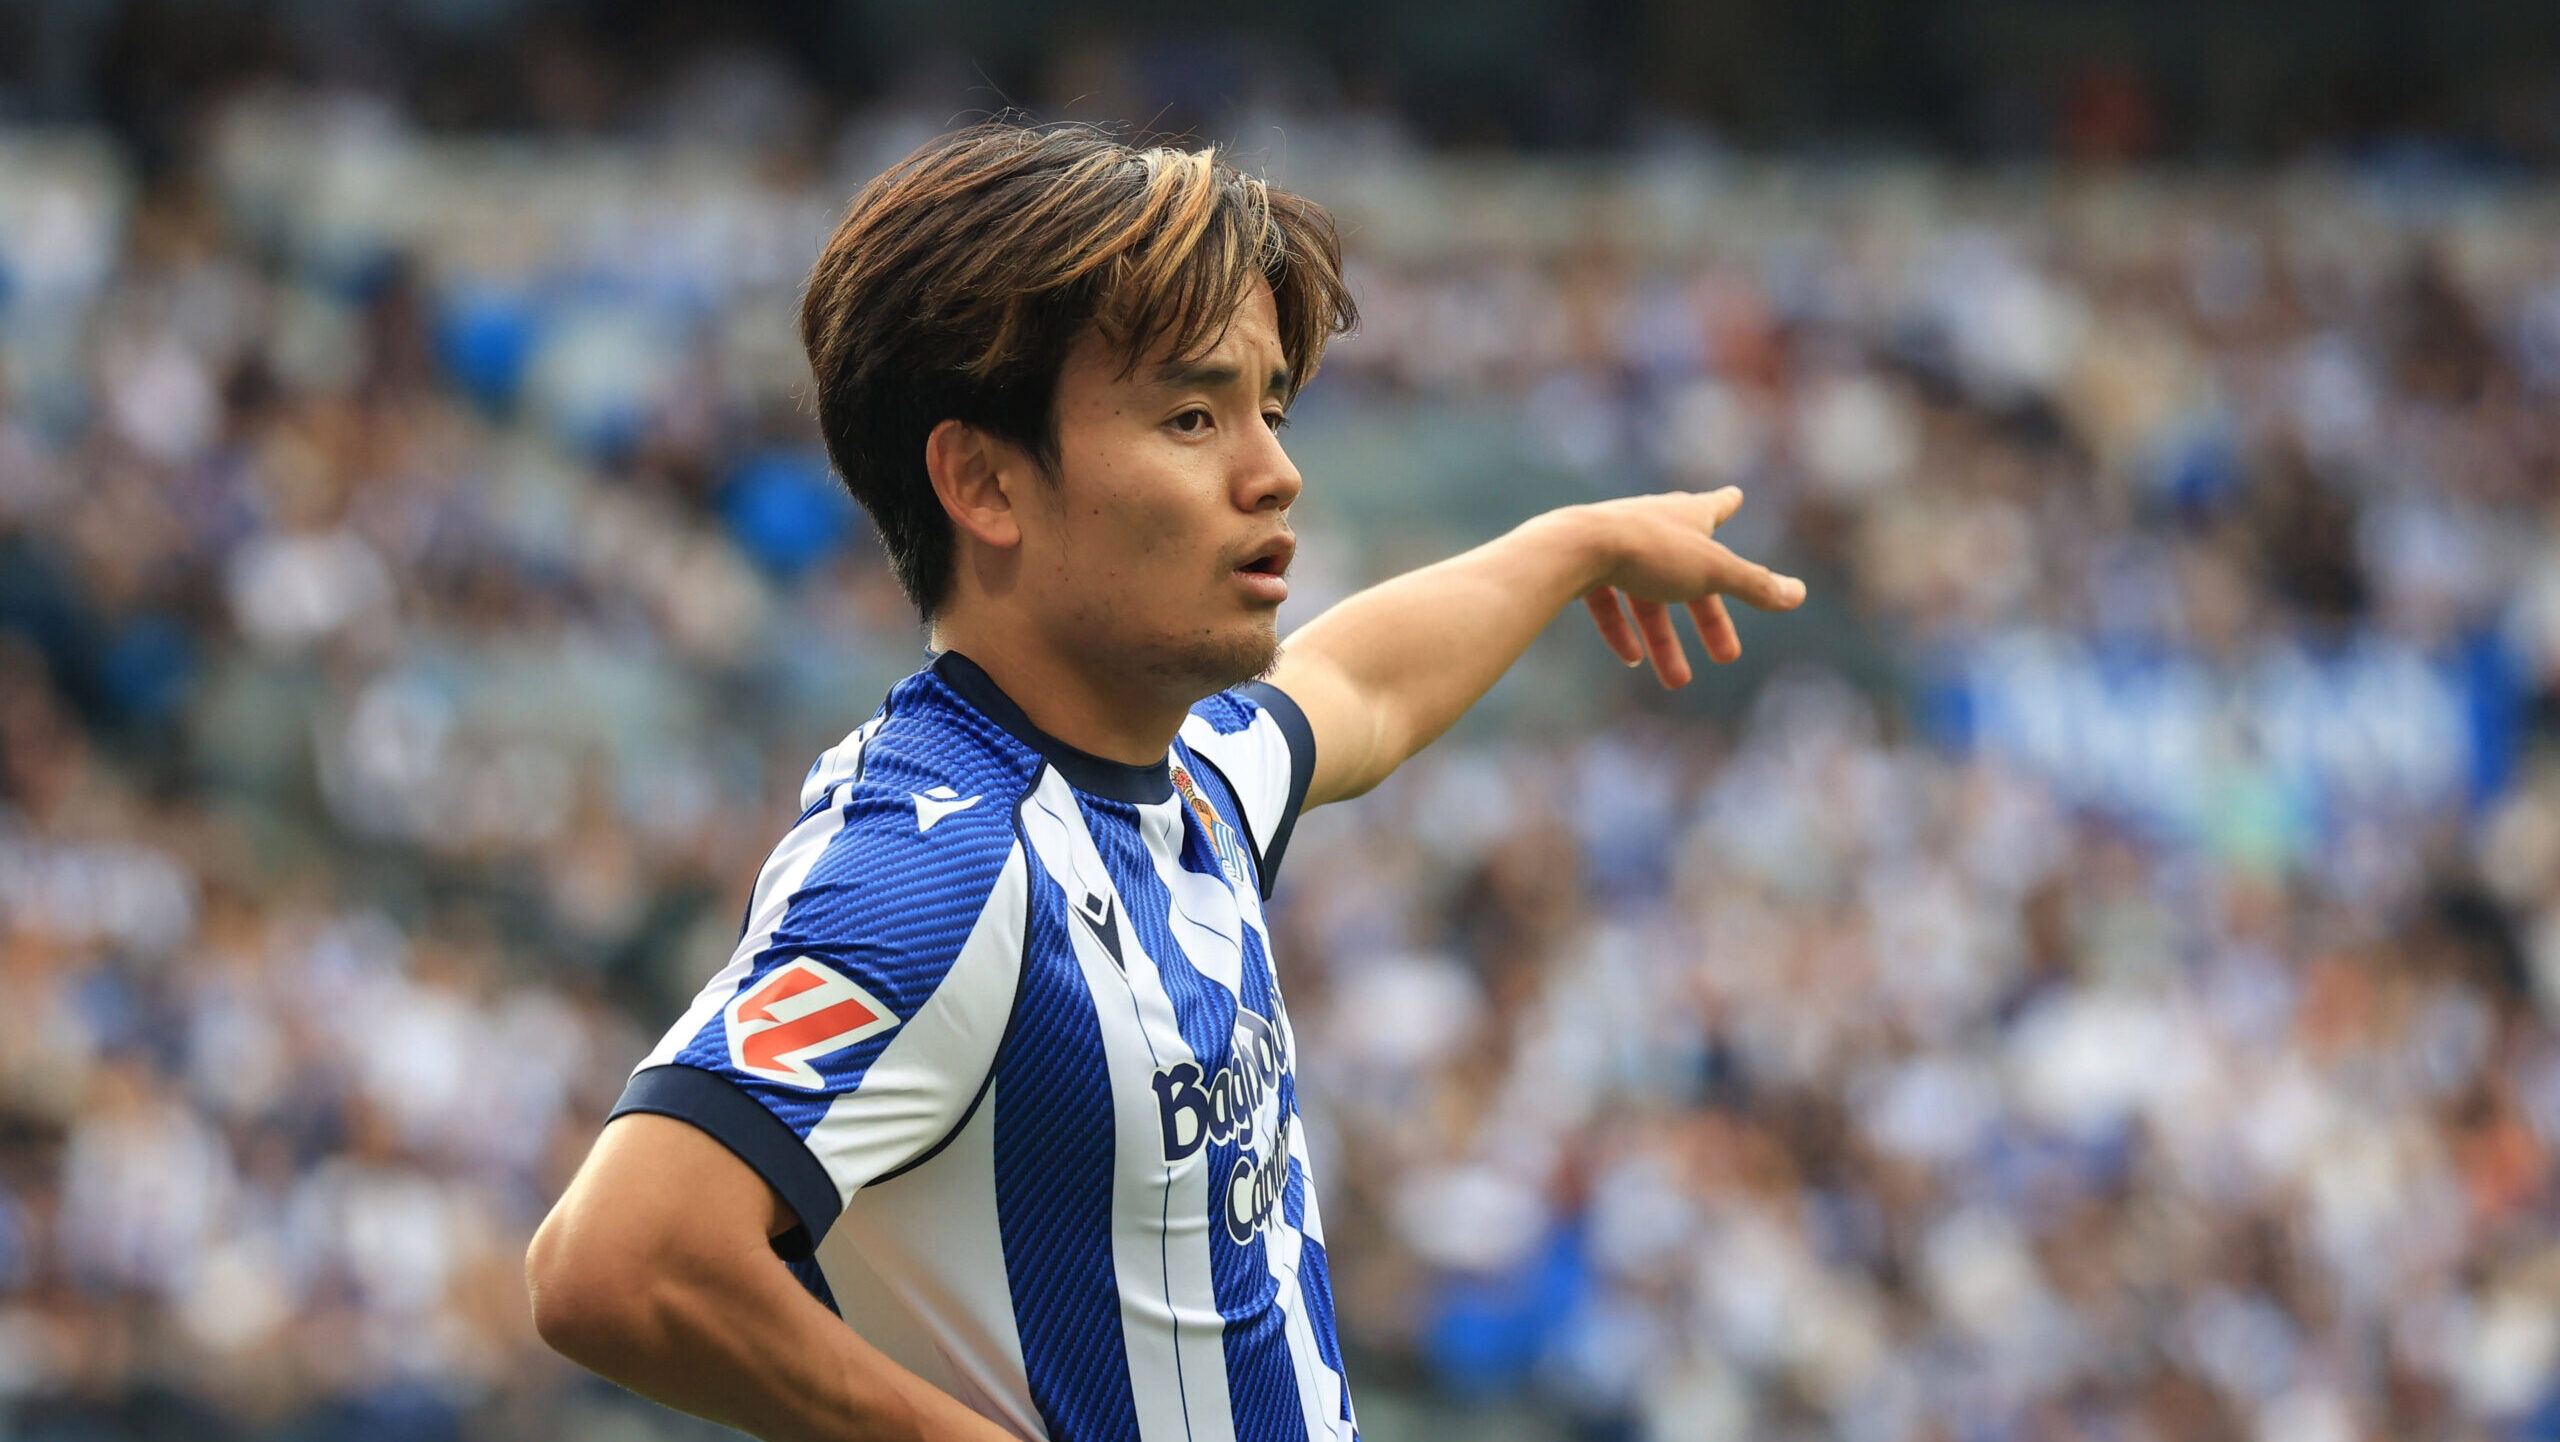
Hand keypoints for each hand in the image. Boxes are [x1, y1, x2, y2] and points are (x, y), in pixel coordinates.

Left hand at [1574, 488, 1805, 687]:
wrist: (1574, 548)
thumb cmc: (1649, 552)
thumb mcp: (1712, 572)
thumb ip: (1754, 585)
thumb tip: (1798, 595)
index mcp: (1685, 516)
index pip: (1713, 508)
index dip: (1725, 505)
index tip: (1734, 496)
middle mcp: (1651, 525)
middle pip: (1688, 575)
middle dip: (1709, 618)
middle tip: (1728, 655)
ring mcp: (1615, 545)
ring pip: (1647, 598)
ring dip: (1664, 640)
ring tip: (1677, 682)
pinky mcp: (1584, 566)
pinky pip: (1608, 602)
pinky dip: (1622, 630)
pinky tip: (1631, 658)